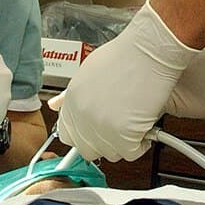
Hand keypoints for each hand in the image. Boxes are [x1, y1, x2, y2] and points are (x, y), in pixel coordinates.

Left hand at [51, 1, 197, 161]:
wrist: (149, 51)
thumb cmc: (125, 56)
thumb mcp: (87, 71)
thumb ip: (69, 95)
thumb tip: (54, 106)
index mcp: (72, 101)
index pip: (68, 135)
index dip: (84, 136)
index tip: (95, 134)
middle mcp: (83, 117)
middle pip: (87, 149)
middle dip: (103, 142)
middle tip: (118, 127)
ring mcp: (102, 128)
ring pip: (110, 153)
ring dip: (123, 143)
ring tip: (133, 121)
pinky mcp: (124, 136)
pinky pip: (132, 153)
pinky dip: (141, 143)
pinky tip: (144, 125)